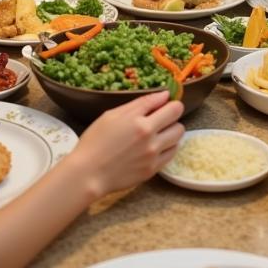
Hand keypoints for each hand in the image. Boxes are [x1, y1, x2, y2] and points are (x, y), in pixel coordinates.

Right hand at [69, 91, 184, 198]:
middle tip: (161, 116)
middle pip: (177, 116)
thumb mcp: (112, 115)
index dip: (167, 100)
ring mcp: (153, 154)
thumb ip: (140, 104)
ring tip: (158, 132)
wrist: (88, 173)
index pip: (167, 103)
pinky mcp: (153, 169)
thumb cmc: (95, 141)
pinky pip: (173, 152)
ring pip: (178, 134)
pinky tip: (156, 145)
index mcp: (138, 121)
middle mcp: (149, 136)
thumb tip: (163, 95)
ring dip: (172, 129)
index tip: (163, 101)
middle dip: (172, 112)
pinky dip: (168, 146)